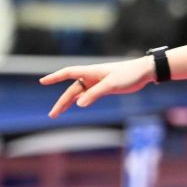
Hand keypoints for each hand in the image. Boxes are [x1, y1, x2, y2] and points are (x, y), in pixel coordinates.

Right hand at [39, 57, 153, 117]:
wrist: (144, 72)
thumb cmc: (128, 75)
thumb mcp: (111, 85)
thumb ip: (95, 94)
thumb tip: (78, 104)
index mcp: (90, 71)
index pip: (68, 73)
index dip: (55, 77)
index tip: (42, 81)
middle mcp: (91, 76)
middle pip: (72, 90)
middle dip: (62, 102)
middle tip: (52, 115)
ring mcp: (97, 82)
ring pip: (79, 94)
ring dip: (69, 103)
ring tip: (58, 113)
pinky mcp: (104, 87)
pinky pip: (88, 94)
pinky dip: (81, 100)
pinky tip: (77, 104)